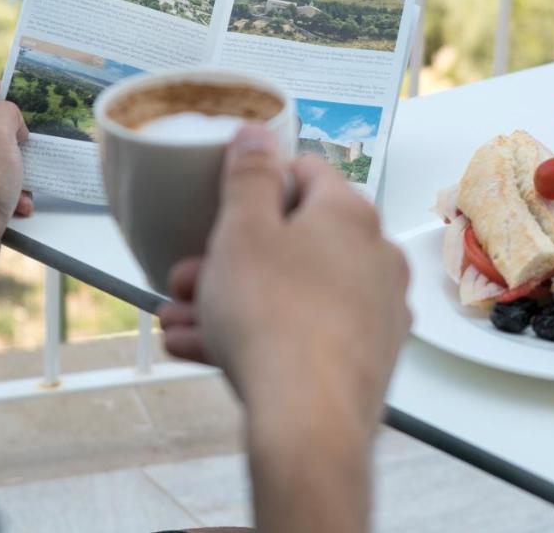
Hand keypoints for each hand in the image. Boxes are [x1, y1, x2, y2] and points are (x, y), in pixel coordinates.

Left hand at [0, 81, 33, 276]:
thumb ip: (8, 113)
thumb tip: (13, 123)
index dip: (12, 91)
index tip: (35, 97)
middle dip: (20, 137)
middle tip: (34, 142)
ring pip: (4, 158)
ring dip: (22, 170)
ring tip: (25, 181)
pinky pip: (2, 185)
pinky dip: (16, 193)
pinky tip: (20, 203)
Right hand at [160, 124, 410, 443]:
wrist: (309, 420)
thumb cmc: (275, 319)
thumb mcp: (243, 231)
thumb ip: (249, 175)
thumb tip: (257, 133)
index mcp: (350, 213)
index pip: (305, 172)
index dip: (256, 186)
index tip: (221, 210)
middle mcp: (375, 256)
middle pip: (295, 241)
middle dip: (230, 257)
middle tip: (185, 278)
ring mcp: (376, 310)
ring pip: (292, 292)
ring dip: (232, 301)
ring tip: (178, 321)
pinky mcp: (366, 357)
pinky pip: (305, 333)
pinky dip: (261, 336)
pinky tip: (204, 350)